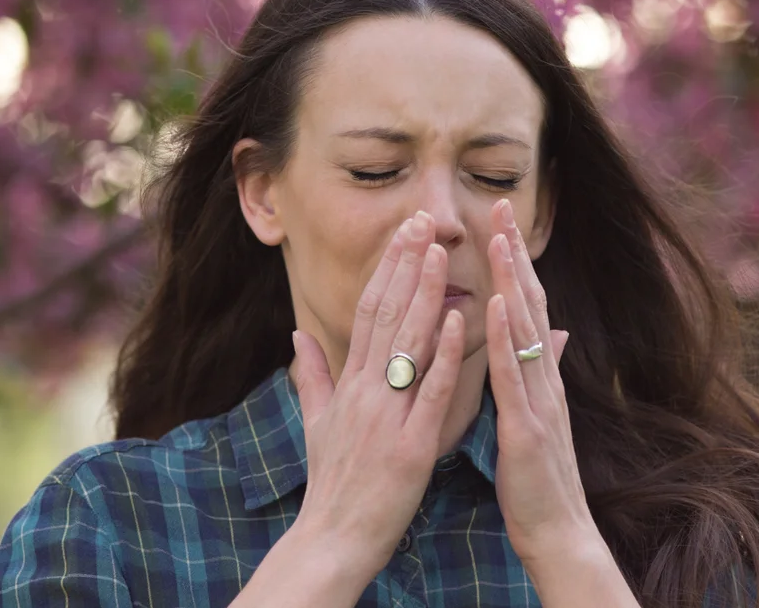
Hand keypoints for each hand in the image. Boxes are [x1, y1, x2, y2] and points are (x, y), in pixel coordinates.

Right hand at [288, 210, 466, 581]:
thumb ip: (311, 375)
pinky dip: (445, 356)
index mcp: (348, 382)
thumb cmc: (331, 482)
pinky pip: (431, 393)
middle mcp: (364, 390)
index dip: (387, 268)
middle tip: (425, 220)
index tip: (406, 232)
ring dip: (426, 294)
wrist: (333, 539)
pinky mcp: (410, 445)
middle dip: (407, 264)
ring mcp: (386, 415)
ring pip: (408, 343)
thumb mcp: (316, 423)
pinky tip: (460, 321)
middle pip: (386, 314)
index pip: (368, 310)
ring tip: (440, 251)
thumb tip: (297, 334)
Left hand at [484, 199, 594, 567]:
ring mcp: (540, 400)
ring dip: (512, 282)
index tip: (496, 221)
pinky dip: (504, 338)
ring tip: (498, 239)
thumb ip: (543, 371)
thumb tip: (558, 331)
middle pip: (530, 305)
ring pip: (525, 331)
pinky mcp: (529, 427)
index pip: (525, 308)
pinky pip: (514, 376)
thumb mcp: (540, 416)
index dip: (513, 264)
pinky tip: (494, 306)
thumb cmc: (537, 478)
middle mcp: (543, 379)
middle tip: (498, 207)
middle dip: (514, 255)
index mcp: (538, 376)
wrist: (557, 533)